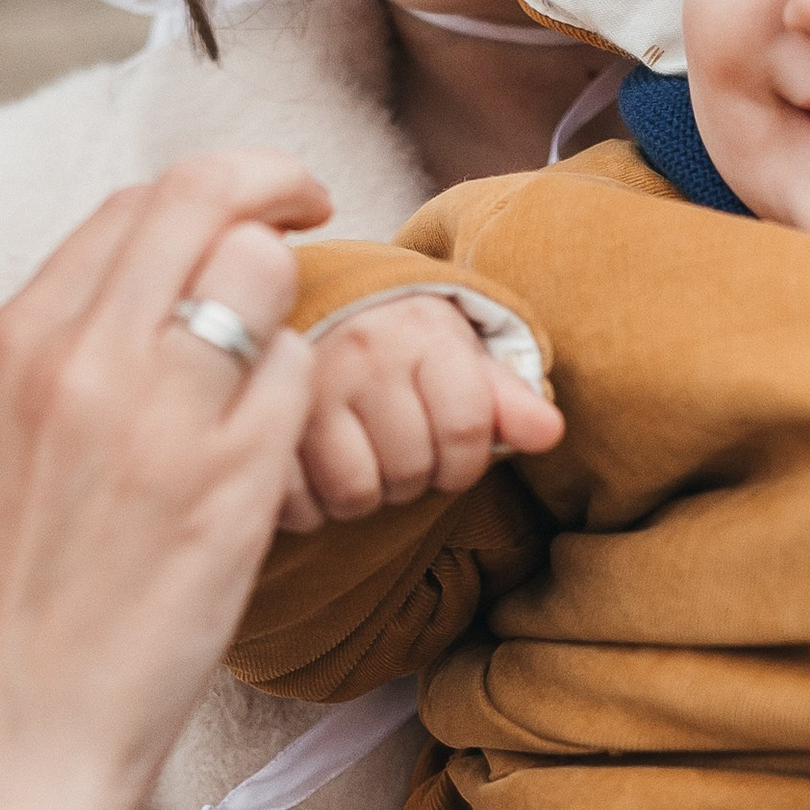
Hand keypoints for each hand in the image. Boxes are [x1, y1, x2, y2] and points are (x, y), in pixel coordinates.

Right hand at [0, 150, 325, 809]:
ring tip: (280, 374)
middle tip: (312, 210)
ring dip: (291, 311)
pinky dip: (304, 406)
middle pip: (203, 200)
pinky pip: (301, 384)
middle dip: (273, 187)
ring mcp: (158, 418)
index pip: (126, 207)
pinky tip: (279, 461)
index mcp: (6, 347)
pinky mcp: (228, 490)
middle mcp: (78, 358)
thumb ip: (47, 372)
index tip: (241, 214)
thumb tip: (121, 308)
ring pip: (266, 277)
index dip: (203, 197)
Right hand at [280, 294, 563, 534]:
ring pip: (356, 493)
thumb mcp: (454, 353)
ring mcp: (303, 388)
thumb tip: (550, 434)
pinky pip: (297, 503)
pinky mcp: (259, 423)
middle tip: (391, 446)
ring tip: (353, 457)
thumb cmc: (394, 340)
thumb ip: (504, 396)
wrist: (300, 305)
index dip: (464, 460)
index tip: (449, 451)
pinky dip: (309, 504)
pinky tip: (312, 471)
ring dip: (361, 492)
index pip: (468, 431)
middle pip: (411, 470)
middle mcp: (361, 352)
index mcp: (420, 329)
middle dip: (411, 474)